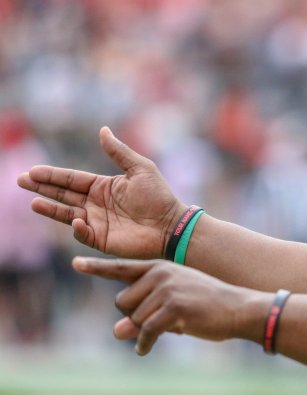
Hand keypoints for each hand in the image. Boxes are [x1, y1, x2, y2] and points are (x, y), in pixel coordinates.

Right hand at [18, 127, 186, 258]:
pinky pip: (83, 233)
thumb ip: (119, 152)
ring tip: (34, 202)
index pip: (72, 179)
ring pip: (67, 214)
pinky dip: (77, 228)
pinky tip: (74, 219)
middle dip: (42, 188)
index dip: (52, 175)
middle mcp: (96, 204)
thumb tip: (102, 129)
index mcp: (103, 186)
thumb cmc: (159, 196)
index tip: (33, 171)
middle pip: (63, 194)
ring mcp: (97, 222)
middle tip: (20, 181)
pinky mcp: (102, 239)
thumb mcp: (140, 168)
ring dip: (50, 208)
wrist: (171, 225)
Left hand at [72, 256, 267, 355]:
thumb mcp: (170, 309)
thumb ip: (142, 315)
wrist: (239, 309)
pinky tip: (144, 350)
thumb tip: (116, 331)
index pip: (122, 267)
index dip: (97, 267)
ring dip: (144, 331)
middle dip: (134, 317)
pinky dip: (144, 343)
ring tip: (165, 331)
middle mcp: (160, 274)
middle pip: (123, 301)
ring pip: (134, 318)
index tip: (76, 263)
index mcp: (159, 267)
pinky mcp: (174, 307)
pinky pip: (146, 330)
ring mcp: (167, 289)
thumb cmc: (207, 308)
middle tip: (156, 322)